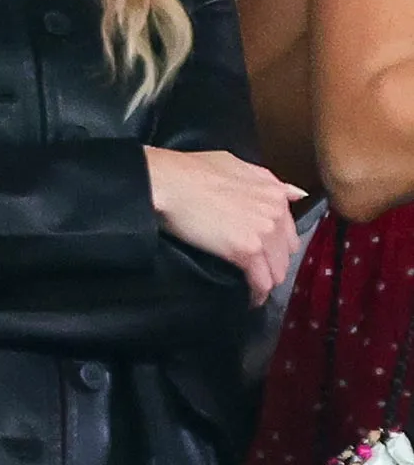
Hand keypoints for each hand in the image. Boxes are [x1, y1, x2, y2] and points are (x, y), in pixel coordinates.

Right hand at [144, 147, 303, 307]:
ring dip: (265, 281)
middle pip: (285, 254)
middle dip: (272, 264)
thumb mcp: (236, 165)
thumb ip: (268, 181)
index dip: (275, 246)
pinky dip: (256, 295)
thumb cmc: (191, 170)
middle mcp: (276, 212)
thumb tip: (296, 194)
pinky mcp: (247, 251)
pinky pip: (261, 283)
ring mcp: (264, 233)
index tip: (263, 254)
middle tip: (254, 272)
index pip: (289, 232)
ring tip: (250, 287)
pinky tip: (249, 300)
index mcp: (274, 192)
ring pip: (277, 272)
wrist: (169, 183)